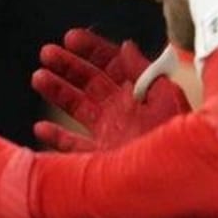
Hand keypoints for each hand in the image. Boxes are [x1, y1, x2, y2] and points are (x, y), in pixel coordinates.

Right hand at [31, 29, 190, 151]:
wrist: (178, 180)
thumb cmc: (179, 138)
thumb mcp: (165, 97)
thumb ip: (144, 72)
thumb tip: (126, 45)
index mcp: (138, 94)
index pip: (112, 65)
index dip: (92, 50)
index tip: (70, 37)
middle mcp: (121, 111)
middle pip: (90, 82)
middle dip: (68, 66)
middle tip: (47, 52)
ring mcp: (109, 135)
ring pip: (77, 109)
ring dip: (58, 92)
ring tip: (38, 77)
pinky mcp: (99, 160)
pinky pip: (71, 147)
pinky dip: (55, 138)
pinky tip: (40, 127)